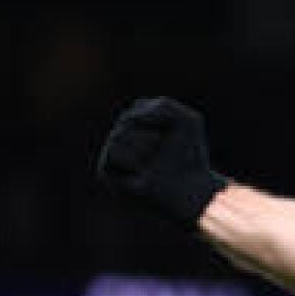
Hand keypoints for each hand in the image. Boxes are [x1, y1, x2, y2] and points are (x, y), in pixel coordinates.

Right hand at [96, 97, 228, 228]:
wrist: (190, 189)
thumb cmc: (189, 155)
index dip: (162, 121)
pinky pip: (113, 154)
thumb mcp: (186, 120)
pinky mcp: (104, 171)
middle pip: (127, 119)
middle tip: (164, 152)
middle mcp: (119, 135)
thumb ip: (162, 106)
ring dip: (144, 148)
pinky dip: (133, 162)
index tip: (174, 136)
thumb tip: (127, 120)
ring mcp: (110, 153)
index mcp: (136, 121)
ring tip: (152, 163)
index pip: (138, 108)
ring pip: (118, 136)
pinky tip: (142, 174)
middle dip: (154, 135)